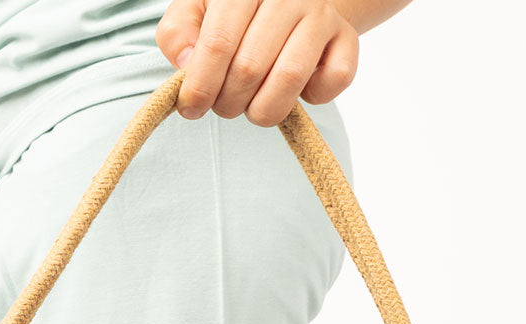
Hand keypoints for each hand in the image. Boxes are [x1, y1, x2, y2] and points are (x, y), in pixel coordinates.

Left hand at [156, 0, 358, 125]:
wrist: (291, 0)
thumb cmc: (234, 15)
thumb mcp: (196, 11)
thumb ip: (178, 33)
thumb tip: (187, 65)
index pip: (218, 43)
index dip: (200, 86)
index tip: (191, 108)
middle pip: (249, 68)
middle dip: (228, 103)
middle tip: (225, 104)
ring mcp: (321, 15)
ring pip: (289, 79)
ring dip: (262, 110)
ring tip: (252, 106)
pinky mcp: (347, 39)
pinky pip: (334, 81)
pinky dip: (312, 99)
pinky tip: (297, 90)